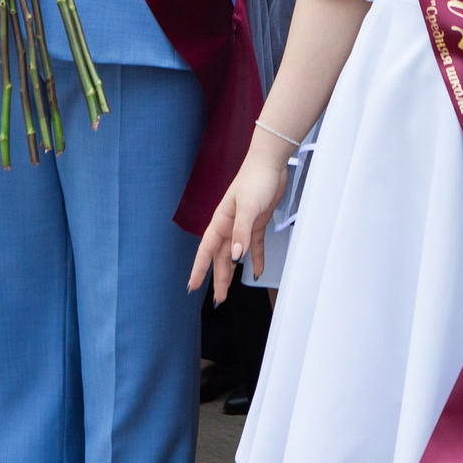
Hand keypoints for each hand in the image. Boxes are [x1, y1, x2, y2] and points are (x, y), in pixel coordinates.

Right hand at [189, 145, 292, 301]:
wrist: (270, 163)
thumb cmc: (255, 179)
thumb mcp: (248, 208)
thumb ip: (241, 233)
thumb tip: (235, 257)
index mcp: (221, 221)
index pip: (206, 250)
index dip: (199, 269)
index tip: (192, 285)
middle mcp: (229, 225)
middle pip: (221, 257)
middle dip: (218, 278)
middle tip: (218, 298)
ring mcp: (243, 225)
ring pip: (235, 254)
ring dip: (232, 272)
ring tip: (230, 290)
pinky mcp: (257, 223)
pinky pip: (254, 245)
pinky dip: (255, 258)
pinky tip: (257, 269)